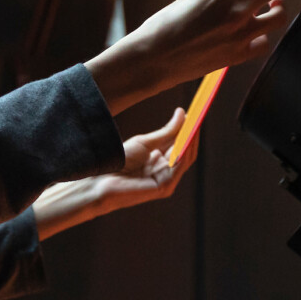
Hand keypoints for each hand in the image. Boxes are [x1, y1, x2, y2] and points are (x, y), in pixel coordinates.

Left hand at [32, 108, 198, 239]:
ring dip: (192, 139)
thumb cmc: (119, 161)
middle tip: (200, 114)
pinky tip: (186, 137)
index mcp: (161, 162)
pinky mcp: (164, 187)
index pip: (181, 145)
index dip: (190, 129)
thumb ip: (166, 131)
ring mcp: (167, 181)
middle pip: (187, 151)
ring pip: (186, 158)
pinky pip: (178, 166)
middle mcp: (166, 172)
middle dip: (194, 133)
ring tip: (196, 121)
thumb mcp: (145, 142)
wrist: (100, 180)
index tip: (197, 112)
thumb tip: (183, 113)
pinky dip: (184, 151)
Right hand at [85, 0, 297, 114]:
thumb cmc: (161, 27)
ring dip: (278, 5)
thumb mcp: (185, 0)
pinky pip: (264, 42)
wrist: (151, 60)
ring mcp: (239, 35)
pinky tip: (256, 32)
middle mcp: (235, 11)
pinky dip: (263, 35)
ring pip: (278, 15)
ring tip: (272, 3)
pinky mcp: (237, 56)